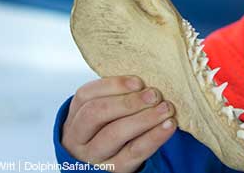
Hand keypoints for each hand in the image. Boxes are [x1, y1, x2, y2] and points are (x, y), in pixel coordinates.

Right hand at [61, 76, 176, 172]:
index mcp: (75, 115)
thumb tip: (147, 80)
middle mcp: (78, 137)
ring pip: (114, 134)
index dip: (113, 85)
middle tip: (154, 95)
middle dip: (128, 102)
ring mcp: (94, 156)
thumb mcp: (105, 112)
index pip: (86, 95)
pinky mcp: (114, 170)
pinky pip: (134, 152)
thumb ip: (118, 96)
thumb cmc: (109, 130)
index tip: (139, 81)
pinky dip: (154, 137)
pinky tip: (168, 126)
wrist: (105, 165)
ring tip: (166, 109)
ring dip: (143, 118)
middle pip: (96, 114)